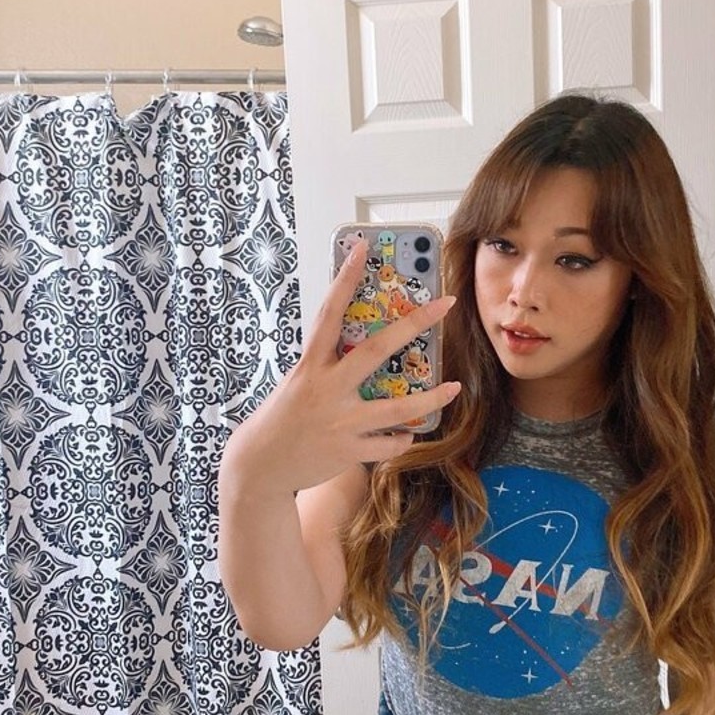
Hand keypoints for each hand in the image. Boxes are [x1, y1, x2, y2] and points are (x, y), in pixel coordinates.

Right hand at [226, 238, 460, 492]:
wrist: (261, 466)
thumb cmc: (283, 417)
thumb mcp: (298, 382)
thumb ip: (327, 365)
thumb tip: (360, 344)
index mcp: (311, 365)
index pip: (329, 312)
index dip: (345, 279)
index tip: (363, 248)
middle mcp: (327, 388)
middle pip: (376, 349)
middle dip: (414, 324)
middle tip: (445, 304)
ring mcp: (340, 421)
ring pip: (396, 407)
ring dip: (430, 398)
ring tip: (453, 388)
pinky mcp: (348, 451)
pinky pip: (388, 443)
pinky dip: (402, 437)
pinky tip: (408, 433)